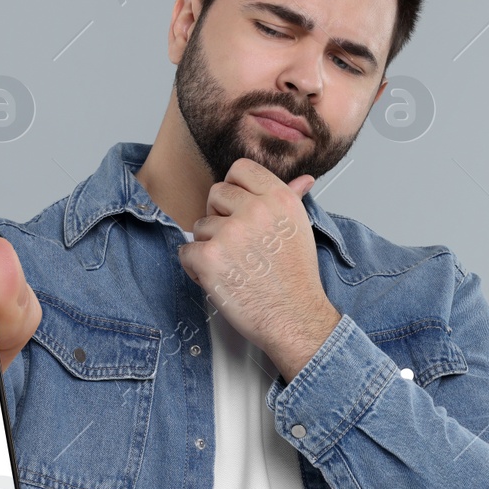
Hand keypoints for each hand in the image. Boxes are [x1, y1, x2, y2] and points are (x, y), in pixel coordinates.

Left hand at [176, 158, 340, 380]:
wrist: (294, 318)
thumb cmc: (296, 278)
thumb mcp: (300, 229)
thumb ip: (293, 199)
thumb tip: (303, 179)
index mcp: (278, 198)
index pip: (240, 169)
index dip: (235, 189)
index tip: (239, 209)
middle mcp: (255, 210)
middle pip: (215, 194)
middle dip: (220, 218)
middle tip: (238, 246)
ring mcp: (230, 234)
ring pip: (199, 226)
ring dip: (209, 246)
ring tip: (234, 267)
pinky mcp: (209, 259)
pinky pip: (185, 252)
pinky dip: (196, 268)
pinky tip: (220, 279)